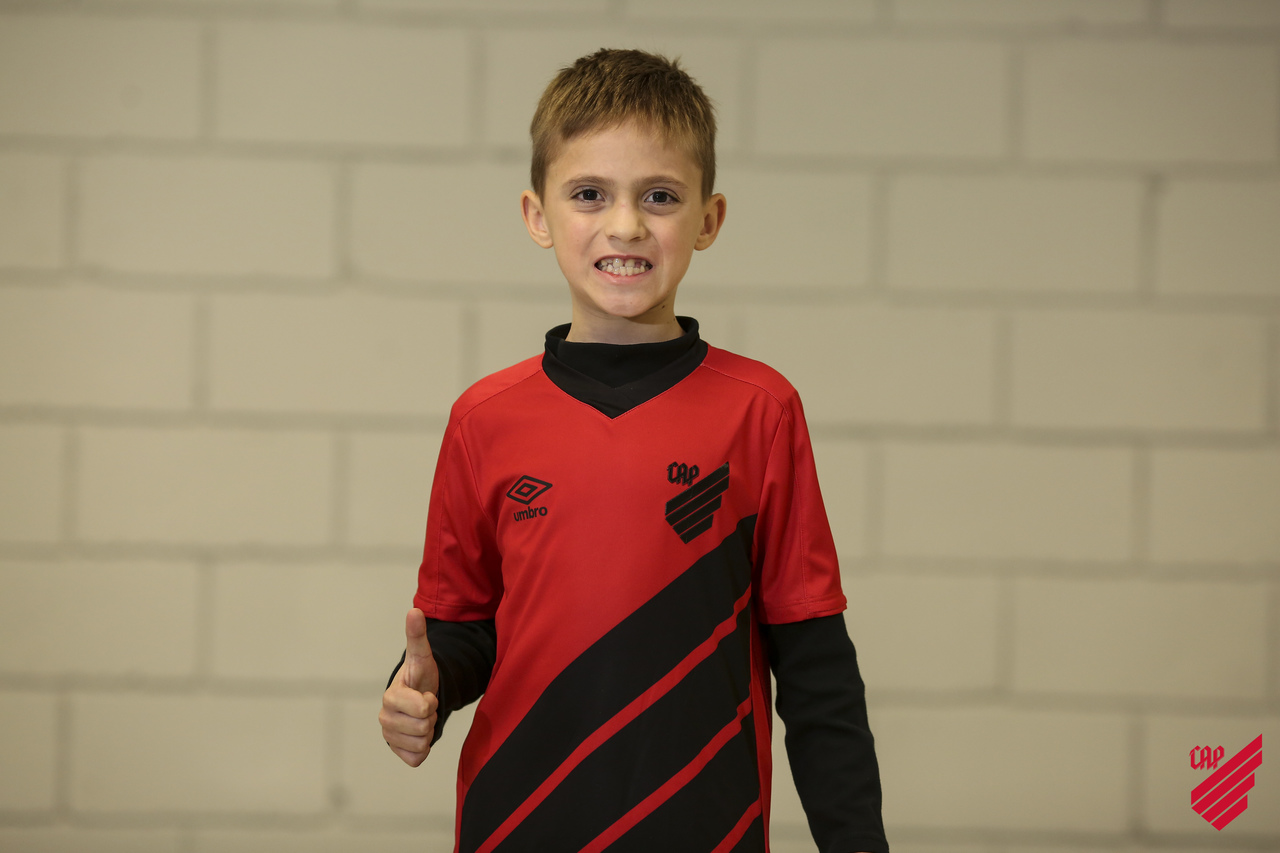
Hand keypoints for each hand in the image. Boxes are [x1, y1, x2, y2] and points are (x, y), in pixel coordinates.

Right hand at [379, 608, 440, 766]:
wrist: (420, 698)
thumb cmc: (421, 677)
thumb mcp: (422, 656)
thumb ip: (417, 636)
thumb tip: (414, 610)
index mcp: (390, 697)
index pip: (422, 708)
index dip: (430, 701)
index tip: (425, 694)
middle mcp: (384, 718)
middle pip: (423, 728)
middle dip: (430, 716)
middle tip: (425, 707)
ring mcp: (389, 737)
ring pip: (422, 743)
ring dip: (428, 731)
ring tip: (422, 718)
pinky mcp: (397, 753)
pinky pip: (417, 759)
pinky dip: (424, 748)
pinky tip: (418, 734)